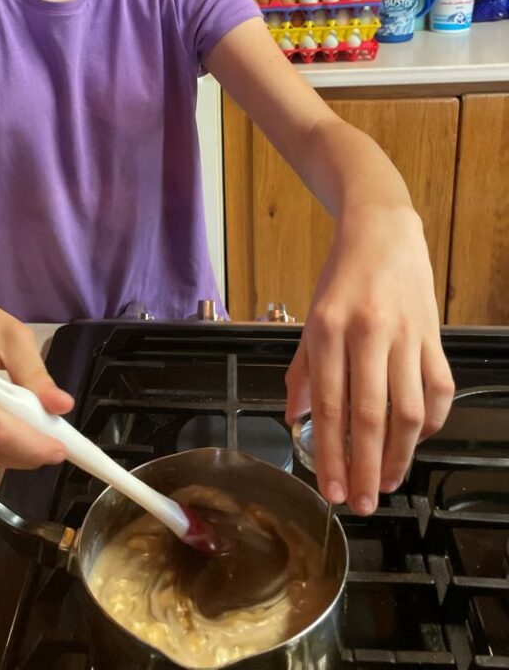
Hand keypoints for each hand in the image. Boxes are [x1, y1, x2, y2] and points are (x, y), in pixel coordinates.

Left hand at [284, 205, 454, 514]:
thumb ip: (302, 370)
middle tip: (363, 503)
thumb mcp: (309, 318)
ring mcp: (405, 335)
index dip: (330, 453)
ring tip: (388, 482)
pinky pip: (438, 389)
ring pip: (409, 410)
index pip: (327, 405)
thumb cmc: (341, 276)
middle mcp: (367, 333)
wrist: (381, 231)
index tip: (332, 489)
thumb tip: (295, 418)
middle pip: (370, 416)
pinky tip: (415, 441)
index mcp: (327, 329)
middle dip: (366, 467)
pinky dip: (429, 422)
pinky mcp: (433, 335)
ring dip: (400, 456)